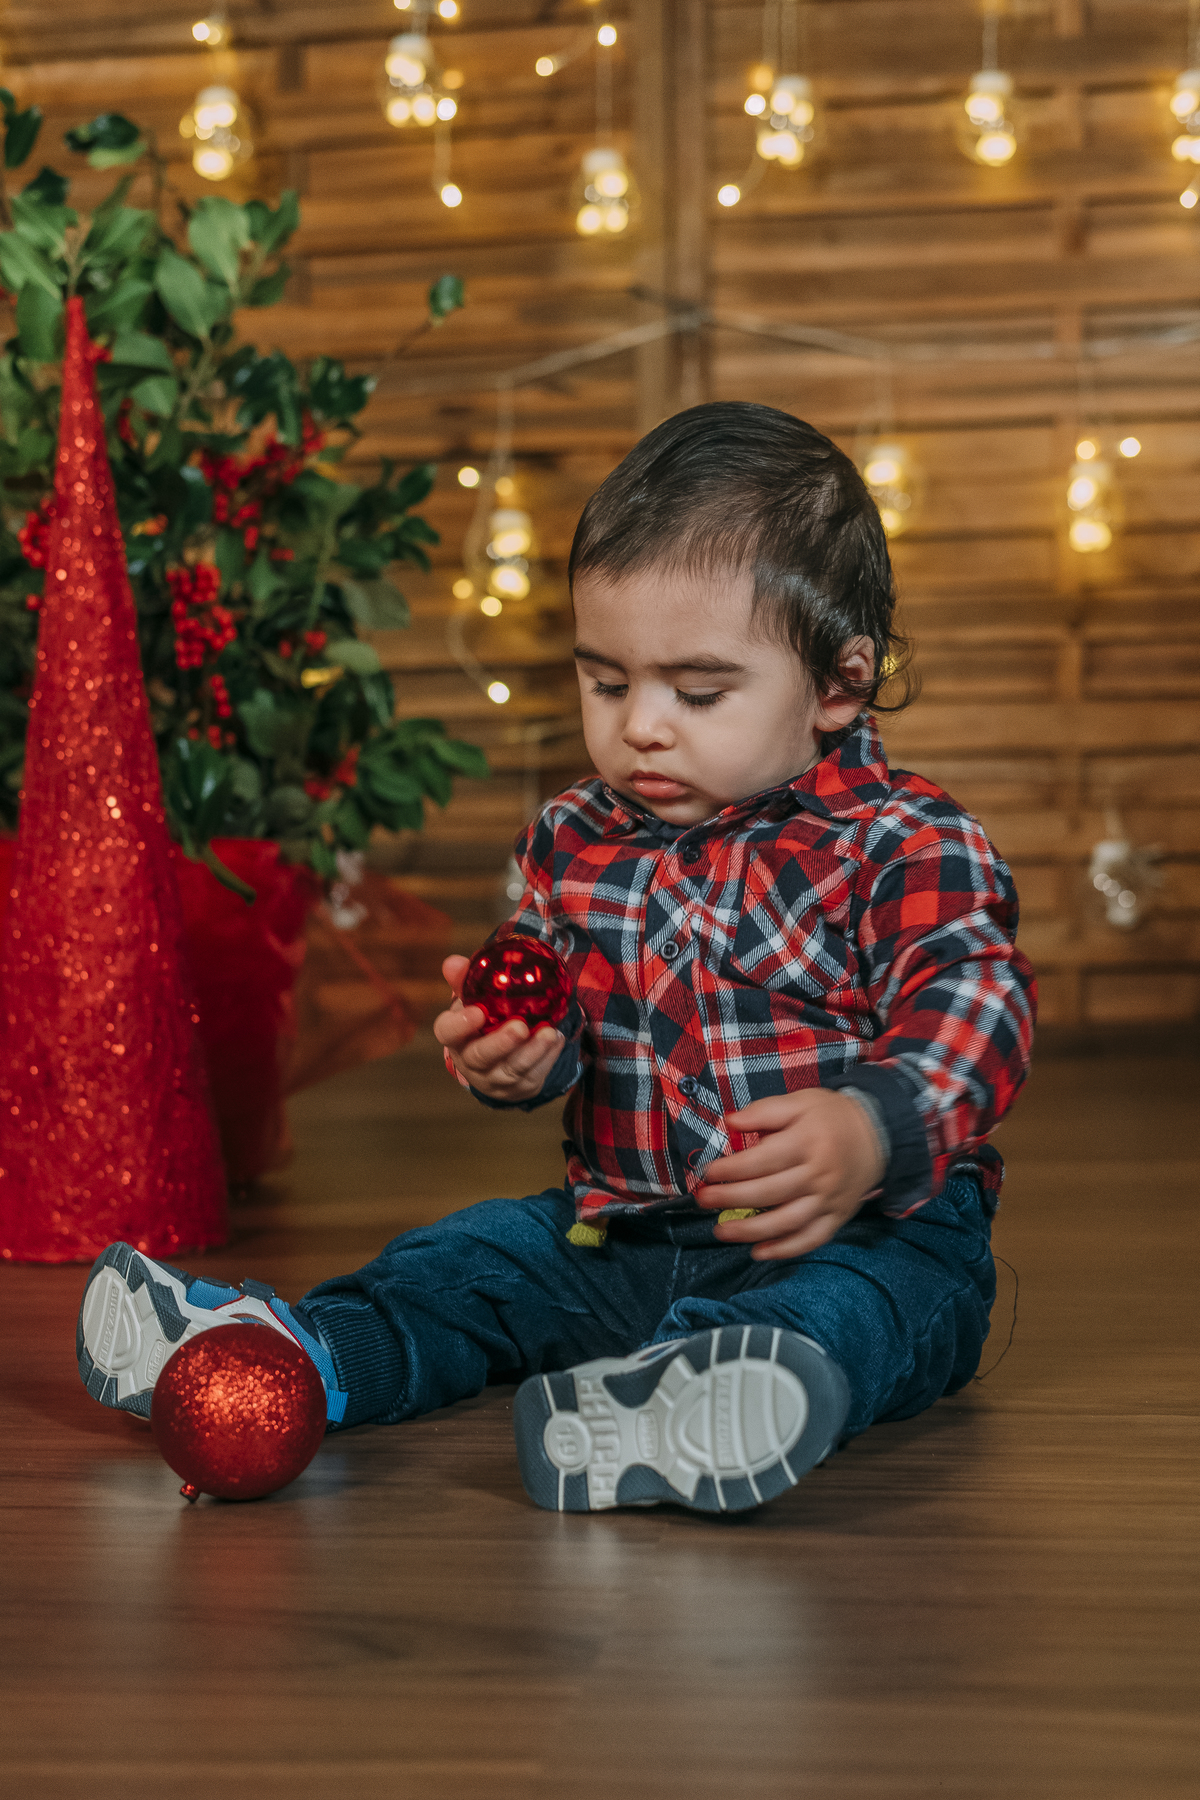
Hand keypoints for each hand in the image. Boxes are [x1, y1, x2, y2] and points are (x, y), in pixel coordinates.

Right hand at [433, 954, 564, 1104]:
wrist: (499, 1062)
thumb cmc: (483, 1022)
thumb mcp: (472, 1001)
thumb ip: (465, 979)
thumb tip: (453, 961)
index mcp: (456, 1037)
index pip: (447, 1033)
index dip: (459, 1025)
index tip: (477, 1011)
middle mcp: (470, 1062)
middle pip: (480, 1057)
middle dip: (500, 1043)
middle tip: (520, 1026)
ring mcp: (495, 1079)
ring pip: (512, 1070)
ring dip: (532, 1051)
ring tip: (549, 1033)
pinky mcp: (519, 1088)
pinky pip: (534, 1075)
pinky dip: (548, 1058)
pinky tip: (557, 1039)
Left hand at [695, 1089, 885, 1259]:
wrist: (877, 1135)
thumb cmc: (831, 1116)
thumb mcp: (800, 1102)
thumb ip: (764, 1111)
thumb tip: (729, 1122)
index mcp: (807, 1142)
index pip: (763, 1160)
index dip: (732, 1169)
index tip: (708, 1173)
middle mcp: (819, 1174)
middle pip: (770, 1193)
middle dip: (731, 1199)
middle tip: (704, 1200)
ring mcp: (828, 1199)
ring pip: (787, 1222)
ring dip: (751, 1231)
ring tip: (721, 1232)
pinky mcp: (836, 1217)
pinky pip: (810, 1239)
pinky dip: (785, 1250)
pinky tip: (759, 1252)